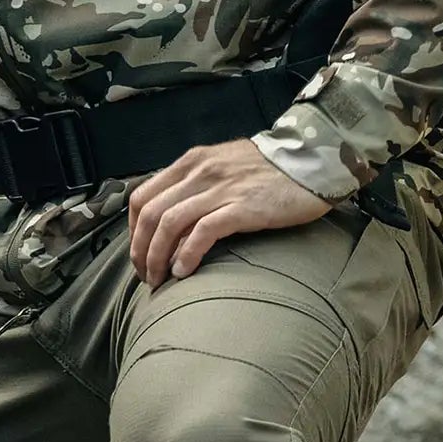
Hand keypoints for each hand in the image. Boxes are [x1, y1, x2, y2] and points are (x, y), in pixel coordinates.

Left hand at [128, 137, 336, 287]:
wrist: (310, 162)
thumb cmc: (268, 170)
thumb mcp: (223, 166)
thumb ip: (196, 184)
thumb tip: (172, 217)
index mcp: (191, 162)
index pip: (141, 195)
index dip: (133, 229)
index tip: (139, 252)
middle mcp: (199, 172)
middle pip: (150, 213)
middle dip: (140, 250)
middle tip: (146, 275)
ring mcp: (220, 189)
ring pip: (169, 224)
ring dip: (157, 258)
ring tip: (160, 280)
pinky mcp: (242, 207)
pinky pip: (202, 232)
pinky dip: (186, 255)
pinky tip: (184, 272)